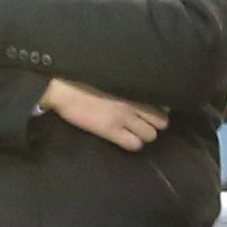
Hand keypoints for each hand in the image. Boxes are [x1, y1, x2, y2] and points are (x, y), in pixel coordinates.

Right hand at [40, 76, 163, 150]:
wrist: (64, 89)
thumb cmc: (84, 81)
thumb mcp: (113, 81)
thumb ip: (129, 87)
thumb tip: (143, 96)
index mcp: (133, 89)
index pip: (162, 105)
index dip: (159, 112)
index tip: (152, 114)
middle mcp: (133, 103)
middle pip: (162, 122)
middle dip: (154, 126)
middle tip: (142, 125)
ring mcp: (123, 117)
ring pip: (151, 135)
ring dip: (143, 136)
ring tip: (132, 133)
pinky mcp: (111, 130)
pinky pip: (134, 144)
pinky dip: (132, 144)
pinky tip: (123, 140)